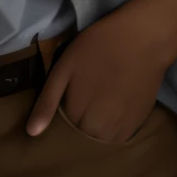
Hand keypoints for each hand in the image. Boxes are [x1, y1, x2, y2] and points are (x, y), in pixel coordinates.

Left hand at [26, 0, 170, 142]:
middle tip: (88, 90)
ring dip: (97, 125)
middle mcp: (99, 129)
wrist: (144, 39)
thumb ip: (48, 100)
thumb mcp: (65, 67)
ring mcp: (121, 129)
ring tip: (102, 97)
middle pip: (81, 134)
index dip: (65, 108)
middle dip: (80, 118)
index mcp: (77, 114)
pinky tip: (116, 104)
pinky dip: (114, 126)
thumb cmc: (98, 47)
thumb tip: (31, 133)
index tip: (71, 91)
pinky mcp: (138, 124)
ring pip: (100, 138)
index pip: (63, 127)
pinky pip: (118, 137)